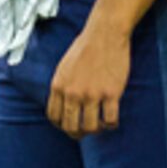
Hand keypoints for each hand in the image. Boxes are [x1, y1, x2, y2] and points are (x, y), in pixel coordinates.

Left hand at [48, 16, 129, 136]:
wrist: (105, 33)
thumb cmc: (86, 47)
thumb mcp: (64, 67)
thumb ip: (62, 87)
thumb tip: (62, 105)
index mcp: (59, 86)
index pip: (54, 117)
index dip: (61, 125)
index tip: (70, 125)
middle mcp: (73, 93)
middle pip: (70, 127)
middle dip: (77, 133)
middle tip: (86, 131)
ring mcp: (92, 94)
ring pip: (90, 127)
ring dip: (95, 131)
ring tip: (100, 125)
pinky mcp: (111, 93)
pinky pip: (110, 120)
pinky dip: (111, 124)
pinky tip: (112, 119)